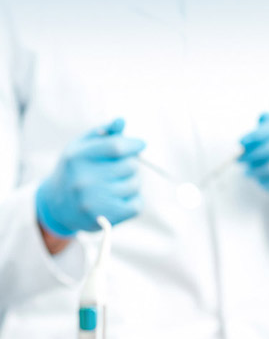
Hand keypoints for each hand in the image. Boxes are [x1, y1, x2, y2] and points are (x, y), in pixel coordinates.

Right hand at [35, 118, 145, 236]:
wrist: (57, 206)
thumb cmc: (75, 170)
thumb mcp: (82, 147)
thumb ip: (103, 133)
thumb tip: (121, 121)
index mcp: (78, 158)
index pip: (117, 147)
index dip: (134, 145)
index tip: (140, 145)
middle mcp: (84, 179)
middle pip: (131, 166)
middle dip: (130, 165)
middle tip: (119, 169)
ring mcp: (94, 200)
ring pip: (135, 184)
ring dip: (132, 183)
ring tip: (116, 184)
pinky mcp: (105, 218)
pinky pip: (137, 204)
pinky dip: (134, 201)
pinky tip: (119, 199)